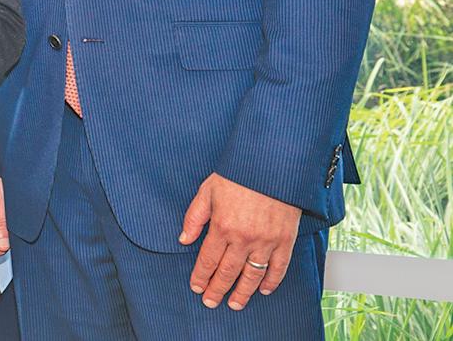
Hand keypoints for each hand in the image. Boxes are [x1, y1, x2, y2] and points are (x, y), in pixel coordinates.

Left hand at [180, 172, 301, 310]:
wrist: (271, 165)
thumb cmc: (237, 175)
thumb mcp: (207, 191)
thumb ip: (194, 217)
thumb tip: (184, 239)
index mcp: (222, 226)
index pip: (208, 260)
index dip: (201, 276)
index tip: (196, 287)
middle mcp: (243, 239)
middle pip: (228, 272)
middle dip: (217, 289)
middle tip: (210, 302)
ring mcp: (266, 242)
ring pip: (252, 276)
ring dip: (243, 293)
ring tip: (235, 304)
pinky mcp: (285, 240)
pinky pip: (279, 268)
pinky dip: (272, 281)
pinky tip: (264, 290)